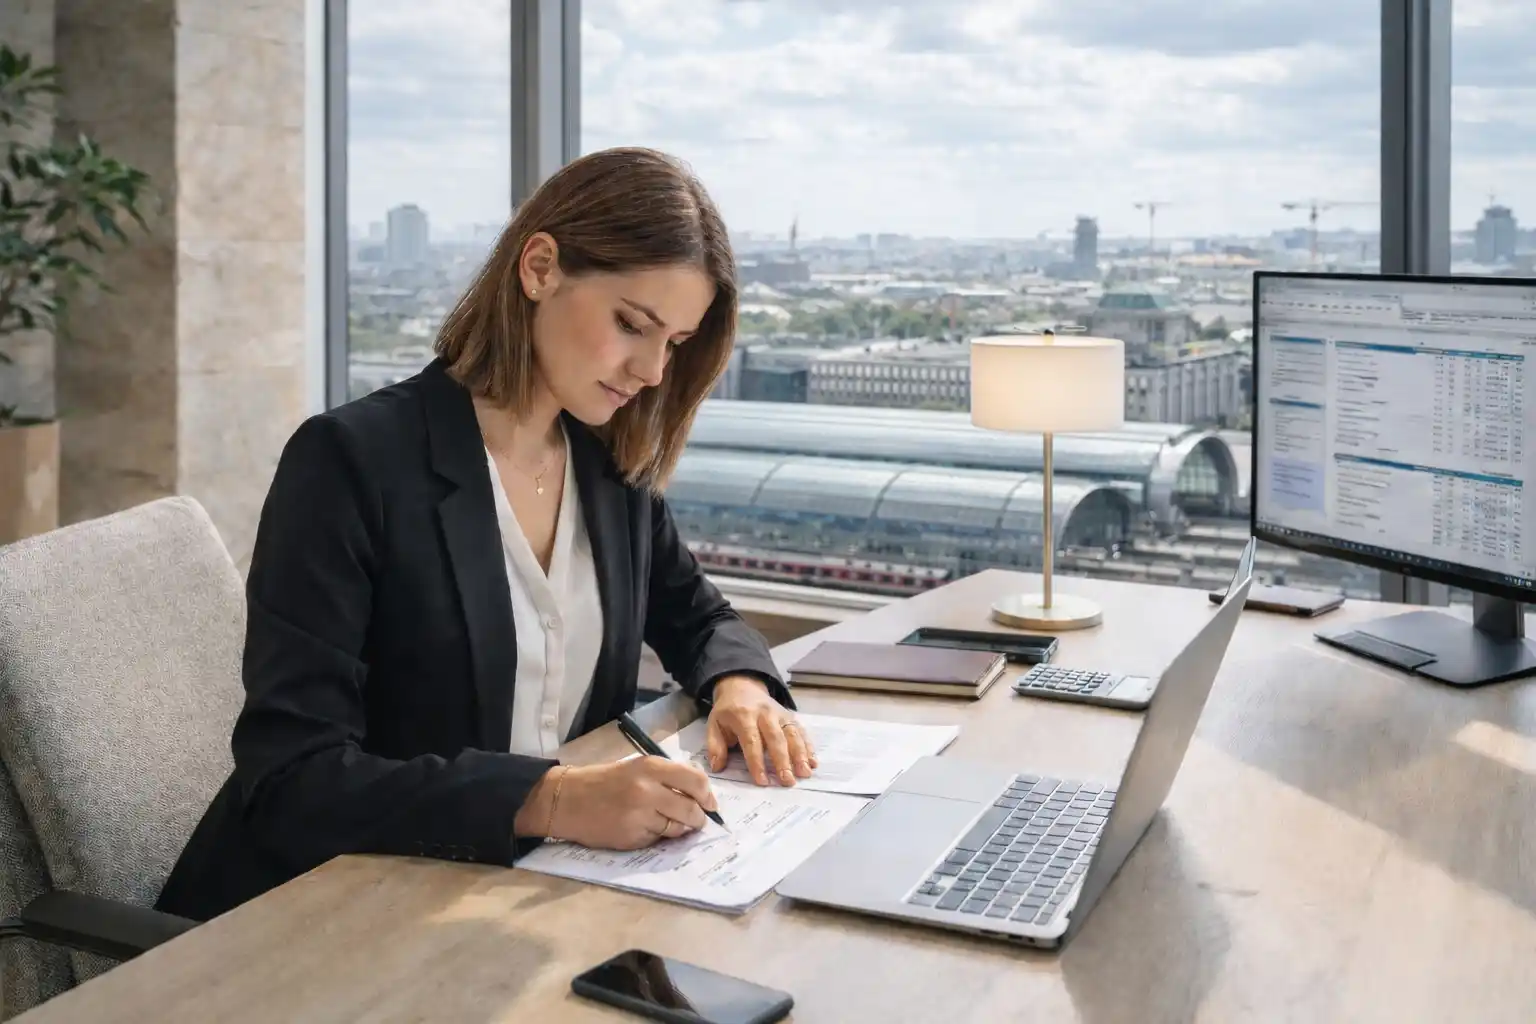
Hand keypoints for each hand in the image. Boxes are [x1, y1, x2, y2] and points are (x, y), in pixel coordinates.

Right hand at [539, 756, 717, 850]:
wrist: (567, 799)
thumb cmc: (605, 781)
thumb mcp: (637, 768)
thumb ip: (667, 778)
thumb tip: (700, 796)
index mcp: (651, 767)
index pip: (696, 781)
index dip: (708, 796)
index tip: (710, 805)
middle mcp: (648, 789)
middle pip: (692, 810)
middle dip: (698, 819)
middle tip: (696, 820)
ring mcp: (640, 815)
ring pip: (677, 828)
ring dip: (678, 830)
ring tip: (666, 824)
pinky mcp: (632, 836)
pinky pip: (657, 839)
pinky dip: (657, 837)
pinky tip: (643, 828)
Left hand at [705, 675, 817, 786]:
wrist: (742, 686)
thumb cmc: (727, 711)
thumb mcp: (714, 724)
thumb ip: (715, 746)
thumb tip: (717, 767)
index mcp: (743, 716)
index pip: (752, 741)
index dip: (757, 762)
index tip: (762, 781)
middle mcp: (764, 713)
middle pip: (776, 738)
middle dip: (783, 761)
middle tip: (788, 781)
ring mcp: (780, 713)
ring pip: (792, 733)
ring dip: (800, 754)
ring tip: (805, 773)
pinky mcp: (789, 715)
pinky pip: (801, 730)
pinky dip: (808, 746)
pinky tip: (813, 762)